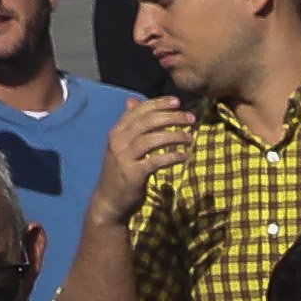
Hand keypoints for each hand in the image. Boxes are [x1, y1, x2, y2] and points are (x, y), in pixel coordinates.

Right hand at [92, 93, 197, 223]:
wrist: (109, 200)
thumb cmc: (120, 171)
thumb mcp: (121, 145)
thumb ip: (129, 124)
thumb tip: (132, 100)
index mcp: (116, 132)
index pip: (138, 110)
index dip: (159, 103)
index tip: (178, 101)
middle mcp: (118, 141)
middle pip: (147, 121)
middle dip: (171, 117)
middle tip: (191, 118)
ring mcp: (124, 158)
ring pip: (151, 139)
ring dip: (174, 136)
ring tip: (190, 138)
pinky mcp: (133, 174)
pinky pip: (155, 161)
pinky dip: (172, 157)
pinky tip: (184, 156)